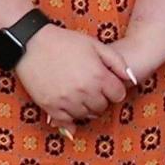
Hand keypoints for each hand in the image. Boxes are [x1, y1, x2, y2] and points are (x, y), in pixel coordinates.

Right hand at [14, 25, 131, 127]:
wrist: (32, 43)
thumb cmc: (65, 42)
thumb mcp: (95, 45)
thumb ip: (117, 62)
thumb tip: (132, 79)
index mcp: (98, 76)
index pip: (118, 95)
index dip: (114, 90)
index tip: (106, 85)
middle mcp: (84, 91)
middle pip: (102, 108)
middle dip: (100, 100)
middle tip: (91, 90)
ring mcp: (67, 101)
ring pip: (85, 116)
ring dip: (85, 108)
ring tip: (79, 96)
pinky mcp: (51, 107)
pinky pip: (66, 122)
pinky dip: (70, 120)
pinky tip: (70, 112)